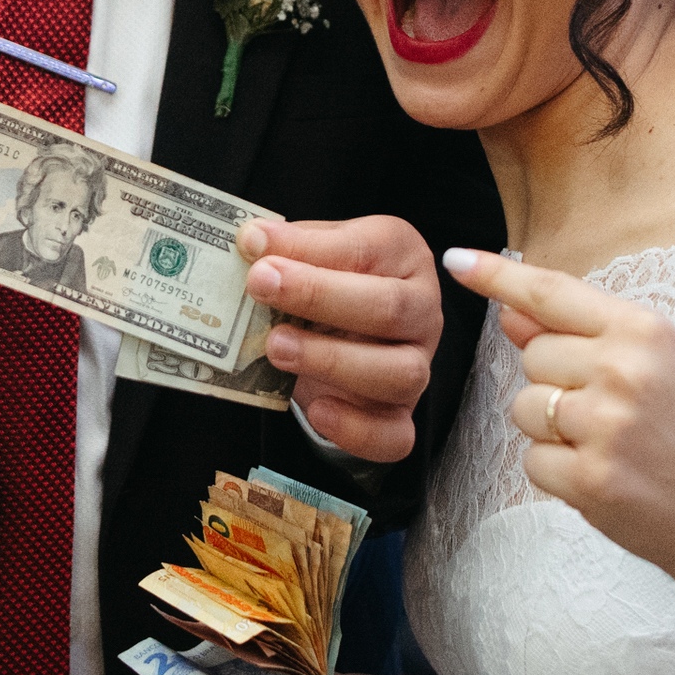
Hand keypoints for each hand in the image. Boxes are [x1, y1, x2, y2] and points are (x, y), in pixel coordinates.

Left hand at [236, 216, 441, 463]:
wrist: (349, 326)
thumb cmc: (332, 278)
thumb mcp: (314, 249)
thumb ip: (291, 246)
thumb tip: (253, 239)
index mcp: (401, 254)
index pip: (364, 249)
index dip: (308, 250)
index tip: (255, 246)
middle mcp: (421, 309)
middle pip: (389, 308)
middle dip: (319, 297)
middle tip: (260, 287)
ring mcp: (418, 364)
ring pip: (401, 373)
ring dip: (333, 362)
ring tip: (276, 347)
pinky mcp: (402, 414)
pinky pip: (396, 435)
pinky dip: (357, 430)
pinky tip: (317, 411)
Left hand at [442, 247, 674, 591]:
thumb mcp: (657, 362)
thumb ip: (583, 333)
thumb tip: (510, 312)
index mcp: (643, 330)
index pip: (552, 293)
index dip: (498, 276)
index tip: (456, 261)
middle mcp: (622, 370)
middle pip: (533, 355)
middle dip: (555, 381)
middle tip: (609, 410)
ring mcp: (605, 426)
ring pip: (523, 407)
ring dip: (550, 429)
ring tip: (606, 444)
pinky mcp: (589, 478)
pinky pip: (531, 459)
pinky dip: (556, 471)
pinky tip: (601, 476)